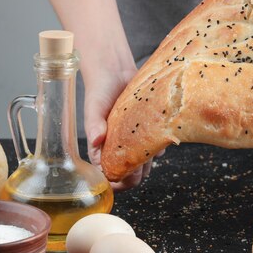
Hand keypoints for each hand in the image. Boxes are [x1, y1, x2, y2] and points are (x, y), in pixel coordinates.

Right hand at [82, 51, 161, 190]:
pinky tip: (158, 135)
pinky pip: (155, 146)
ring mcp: (132, 141)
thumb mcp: (93, 106)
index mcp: (101, 149)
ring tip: (149, 146)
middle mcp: (117, 148)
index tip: (126, 175)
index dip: (119, 182)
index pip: (109, 177)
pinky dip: (158, 145)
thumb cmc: (100, 89)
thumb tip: (96, 140)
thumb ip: (93, 124)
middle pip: (131, 175)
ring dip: (149, 161)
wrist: (114, 70)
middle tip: (141, 160)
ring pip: (144, 163)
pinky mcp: (145, 131)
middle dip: (137, 174)